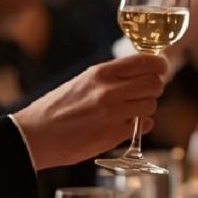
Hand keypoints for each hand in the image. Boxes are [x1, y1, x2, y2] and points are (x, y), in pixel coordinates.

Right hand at [13, 53, 167, 170]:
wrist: (36, 136)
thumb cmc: (56, 108)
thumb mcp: (82, 82)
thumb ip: (110, 78)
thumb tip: (139, 74)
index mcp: (101, 73)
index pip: (145, 62)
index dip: (159, 65)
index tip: (161, 68)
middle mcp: (110, 91)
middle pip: (154, 84)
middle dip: (154, 88)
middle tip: (145, 92)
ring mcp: (114, 114)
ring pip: (151, 106)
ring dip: (145, 108)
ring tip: (128, 111)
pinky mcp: (115, 135)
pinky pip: (144, 126)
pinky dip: (139, 125)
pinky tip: (123, 124)